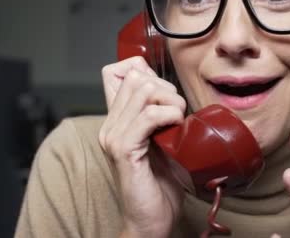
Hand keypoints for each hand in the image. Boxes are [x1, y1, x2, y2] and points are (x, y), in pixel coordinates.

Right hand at [100, 56, 186, 237]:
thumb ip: (160, 116)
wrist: (152, 219)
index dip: (144, 70)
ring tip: (179, 120)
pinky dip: (169, 116)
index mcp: (116, 120)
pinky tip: (177, 128)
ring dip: (171, 101)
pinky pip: (149, 116)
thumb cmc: (161, 183)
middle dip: (165, 87)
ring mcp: (114, 136)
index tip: (165, 91)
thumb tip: (173, 91)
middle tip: (177, 112)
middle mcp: (110, 125)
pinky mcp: (124, 150)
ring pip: (143, 91)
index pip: (116, 71)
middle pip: (136, 77)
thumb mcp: (163, 140)